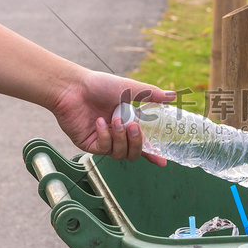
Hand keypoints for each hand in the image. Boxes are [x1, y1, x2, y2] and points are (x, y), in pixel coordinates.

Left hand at [50, 68, 175, 165]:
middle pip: (134, 153)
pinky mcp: (90, 145)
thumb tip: (174, 96)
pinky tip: (99, 122)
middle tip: (133, 125)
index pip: (144, 144)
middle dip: (136, 142)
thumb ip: (151, 94)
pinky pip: (104, 150)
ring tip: (114, 120)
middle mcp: (117, 135)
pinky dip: (105, 136)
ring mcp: (103, 141)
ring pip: (120, 153)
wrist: (74, 88)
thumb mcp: (129, 88)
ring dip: (120, 137)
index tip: (163, 162)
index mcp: (128, 123)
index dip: (153, 154)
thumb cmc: (99, 85)